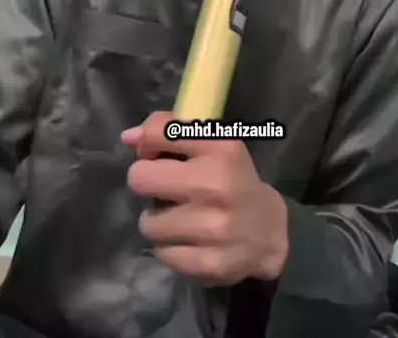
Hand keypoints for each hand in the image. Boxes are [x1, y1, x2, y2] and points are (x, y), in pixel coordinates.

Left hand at [121, 110, 288, 286]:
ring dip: (158, 221)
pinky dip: (169, 248)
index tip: (154, 153)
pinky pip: (161, 253)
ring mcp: (212, 227)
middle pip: (140, 179)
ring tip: (179, 218)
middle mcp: (215, 185)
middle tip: (162, 189)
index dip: (147, 143)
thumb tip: (127, 137)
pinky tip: (188, 241)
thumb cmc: (232, 181)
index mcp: (220, 148)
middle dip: (146, 183)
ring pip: (147, 223)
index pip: (159, 133)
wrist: (270, 232)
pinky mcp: (208, 263)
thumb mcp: (213, 146)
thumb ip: (170, 133)